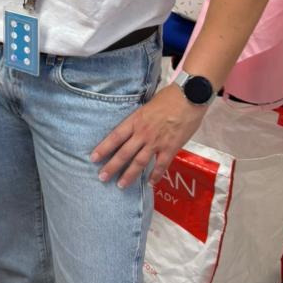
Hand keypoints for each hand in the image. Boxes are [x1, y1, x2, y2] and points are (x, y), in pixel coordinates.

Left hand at [90, 83, 206, 187]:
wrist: (190, 97)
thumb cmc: (168, 97)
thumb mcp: (147, 106)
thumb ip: (139, 119)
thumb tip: (133, 128)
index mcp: (135, 120)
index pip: (115, 137)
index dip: (103, 148)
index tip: (93, 158)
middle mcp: (143, 133)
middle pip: (124, 153)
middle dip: (112, 166)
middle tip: (102, 177)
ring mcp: (157, 142)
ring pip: (139, 162)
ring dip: (129, 175)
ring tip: (121, 185)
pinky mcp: (171, 148)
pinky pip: (161, 165)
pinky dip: (155, 175)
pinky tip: (150, 183)